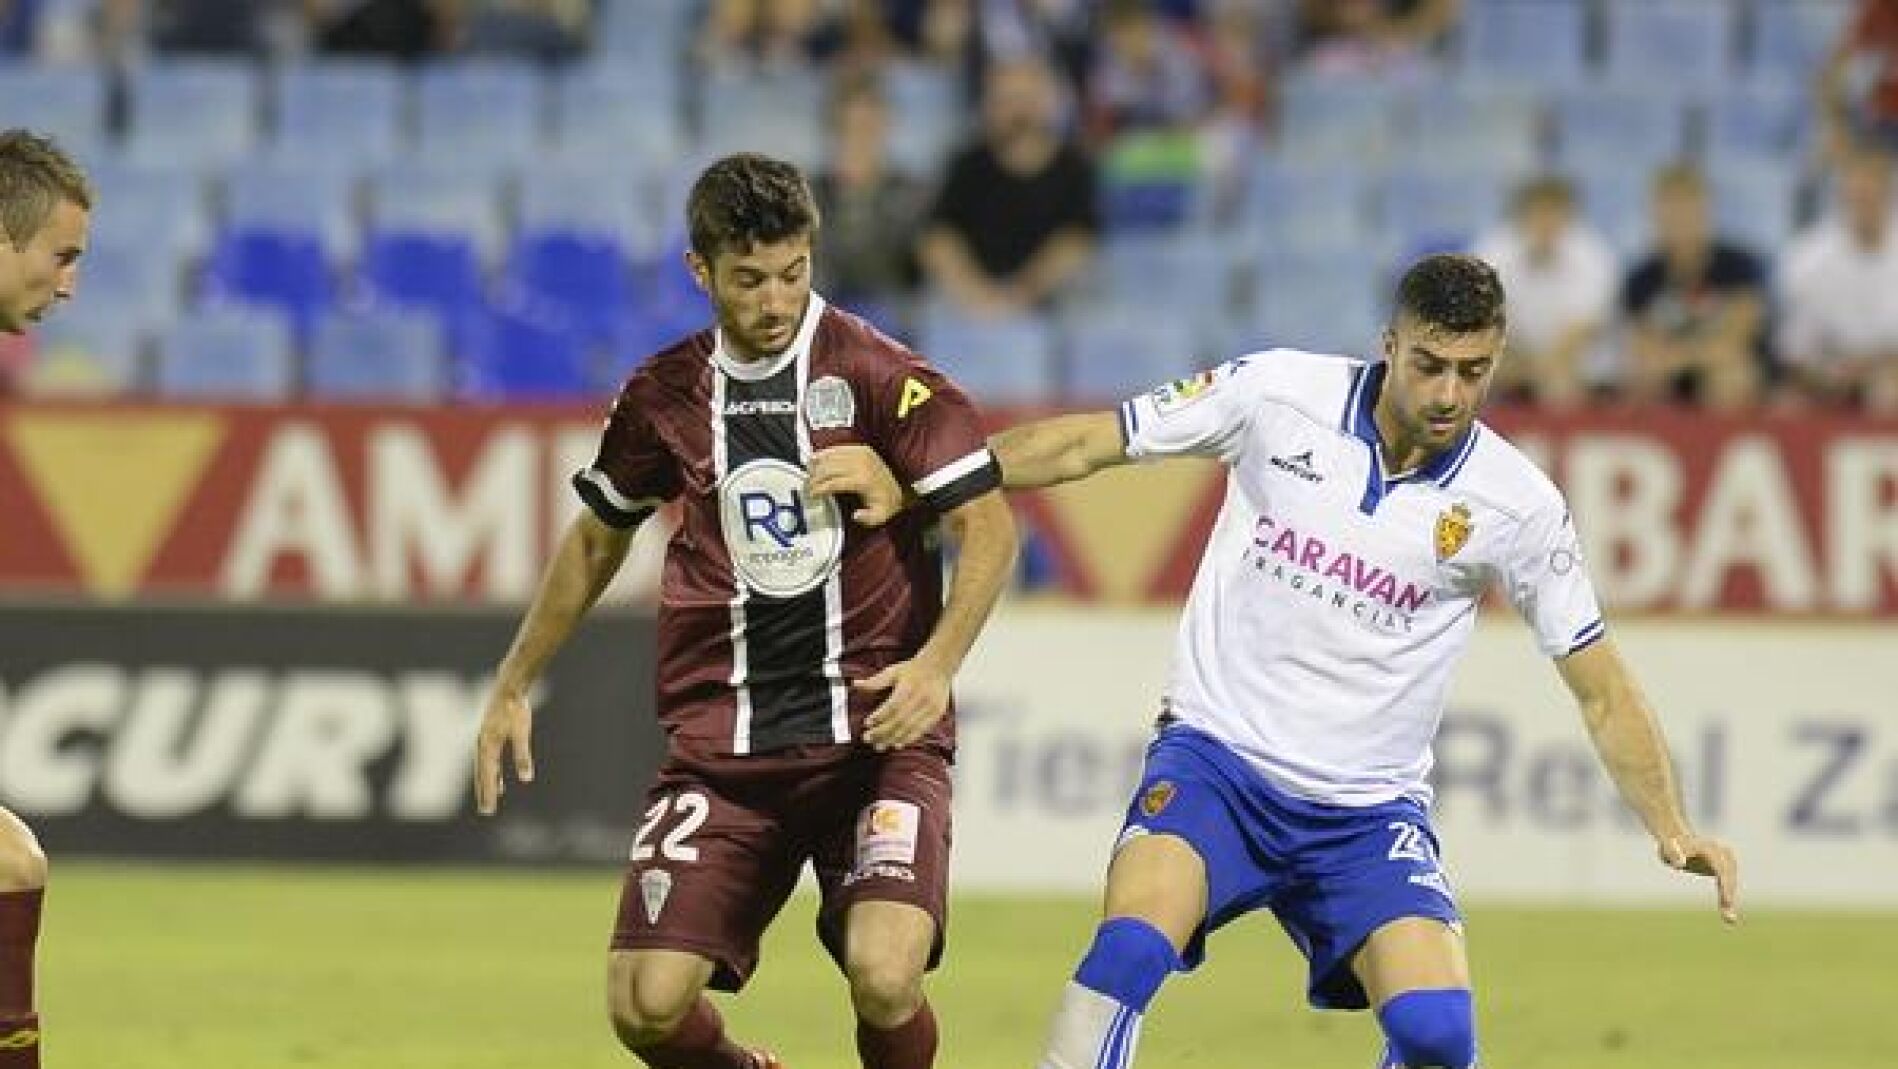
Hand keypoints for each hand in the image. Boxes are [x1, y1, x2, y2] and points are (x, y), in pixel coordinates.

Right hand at [474, 687, 535, 815]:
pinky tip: (499, 779)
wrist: (509, 686)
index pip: (488, 775)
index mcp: (488, 745)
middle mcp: (482, 744)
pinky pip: (490, 759)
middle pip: (482, 774)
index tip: (488, 810)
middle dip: (484, 792)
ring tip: (492, 798)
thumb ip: (522, 755)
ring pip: (485, 767)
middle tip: (486, 811)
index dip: (488, 793)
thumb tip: (526, 777)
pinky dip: (493, 771)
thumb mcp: (522, 732)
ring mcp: (485, 740)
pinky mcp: (490, 735)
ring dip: (488, 783)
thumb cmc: (516, 709)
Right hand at [809, 445, 906, 526]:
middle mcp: (861, 464)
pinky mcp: (862, 449)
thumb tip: (855, 515)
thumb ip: (867, 518)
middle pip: (829, 468)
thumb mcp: (878, 517)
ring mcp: (862, 454)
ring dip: (818, 465)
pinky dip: (826, 453)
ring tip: (809, 474)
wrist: (899, 491)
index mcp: (863, 481)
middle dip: (815, 478)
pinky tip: (817, 459)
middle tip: (807, 486)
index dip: (819, 488)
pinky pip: (839, 448)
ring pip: (832, 456)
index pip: (833, 483)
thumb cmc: (885, 505)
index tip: (811, 495)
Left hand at [855, 656, 952, 749]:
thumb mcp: (893, 671)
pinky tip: (896, 744)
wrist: (939, 666)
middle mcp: (921, 698)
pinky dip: (908, 739)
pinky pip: (921, 731)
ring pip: (910, 728)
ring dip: (893, 738)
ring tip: (879, 746)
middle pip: (900, 720)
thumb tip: (855, 684)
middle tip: (868, 738)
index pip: (892, 706)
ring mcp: (931, 707)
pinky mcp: (937, 714)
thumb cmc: (914, 669)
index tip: (867, 723)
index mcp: (909, 686)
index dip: (879, 717)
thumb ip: (875, 681)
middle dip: (882, 732)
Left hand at [1659, 833, 1739, 923]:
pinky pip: (1728, 884)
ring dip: (1731, 899)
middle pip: (1729, 877)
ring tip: (1729, 919)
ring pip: (1731, 882)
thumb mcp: (1668, 848)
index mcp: (1711, 849)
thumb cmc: (1670, 845)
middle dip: (1730, 895)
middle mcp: (1723, 853)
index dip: (1726, 886)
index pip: (1722, 870)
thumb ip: (1673, 854)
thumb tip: (1680, 864)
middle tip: (1729, 918)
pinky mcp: (1725, 868)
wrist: (1677, 839)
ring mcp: (1726, 860)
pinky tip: (1728, 915)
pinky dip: (1728, 897)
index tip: (1727, 900)